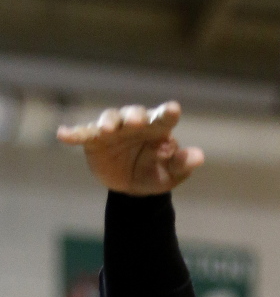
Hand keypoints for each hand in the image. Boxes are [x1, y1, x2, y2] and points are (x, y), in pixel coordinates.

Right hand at [57, 101, 203, 194]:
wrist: (131, 187)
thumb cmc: (154, 173)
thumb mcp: (170, 174)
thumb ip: (182, 164)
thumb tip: (199, 157)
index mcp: (157, 130)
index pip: (164, 118)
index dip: (168, 112)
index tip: (173, 109)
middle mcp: (135, 124)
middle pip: (135, 114)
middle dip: (135, 116)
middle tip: (137, 121)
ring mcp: (113, 130)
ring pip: (110, 119)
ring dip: (108, 121)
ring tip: (107, 129)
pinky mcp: (94, 140)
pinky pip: (83, 134)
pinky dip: (73, 134)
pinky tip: (63, 135)